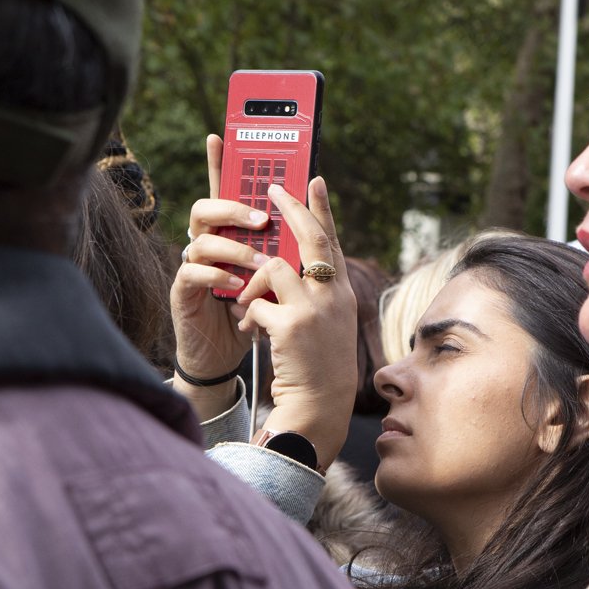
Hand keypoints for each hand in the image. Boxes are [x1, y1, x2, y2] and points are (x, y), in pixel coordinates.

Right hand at [170, 135, 269, 416]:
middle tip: (263, 220)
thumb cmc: (256, 310)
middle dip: (235, 208)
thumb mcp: (278, 274)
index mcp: (230, 233)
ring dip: (235, 249)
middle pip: (208, 208)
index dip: (220, 163)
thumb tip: (313, 216)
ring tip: (259, 264)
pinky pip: (193, 272)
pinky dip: (217, 276)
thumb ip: (287, 245)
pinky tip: (236, 286)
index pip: (224, 191)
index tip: (221, 135)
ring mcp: (192, 265)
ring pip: (203, 240)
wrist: (231, 354)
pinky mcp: (183, 291)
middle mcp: (208, 242)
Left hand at [235, 177, 357, 469]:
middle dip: (291, 209)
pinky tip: (250, 333)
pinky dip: (248, 316)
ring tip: (248, 306)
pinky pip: (256, 304)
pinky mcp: (291, 326)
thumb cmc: (316, 369)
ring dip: (253, 284)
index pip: (332, 242)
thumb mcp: (323, 325)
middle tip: (271, 188)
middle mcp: (334, 296)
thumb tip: (283, 267)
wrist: (318, 408)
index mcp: (341, 294)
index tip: (313, 179)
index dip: (322, 209)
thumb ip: (312, 295)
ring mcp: (315, 309)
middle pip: (311, 238)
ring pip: (273, 269)